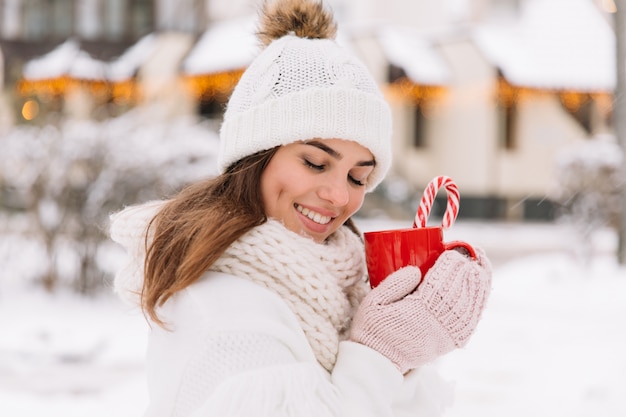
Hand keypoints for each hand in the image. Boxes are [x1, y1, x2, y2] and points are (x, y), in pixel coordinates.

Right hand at [350, 249, 491, 373]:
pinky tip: (481, 292)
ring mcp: (445, 335)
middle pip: (461, 291)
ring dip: (479, 284)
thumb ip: (394, 283)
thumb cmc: (373, 328)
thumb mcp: (374, 301)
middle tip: (472, 251)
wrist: (379, 362)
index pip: (442, 281)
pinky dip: (478, 305)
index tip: (453, 249)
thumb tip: (416, 269)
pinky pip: (470, 323)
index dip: (451, 264)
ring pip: (470, 306)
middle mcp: (436, 323)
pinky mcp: (448, 343)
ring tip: (481, 266)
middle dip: (470, 269)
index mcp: (417, 310)